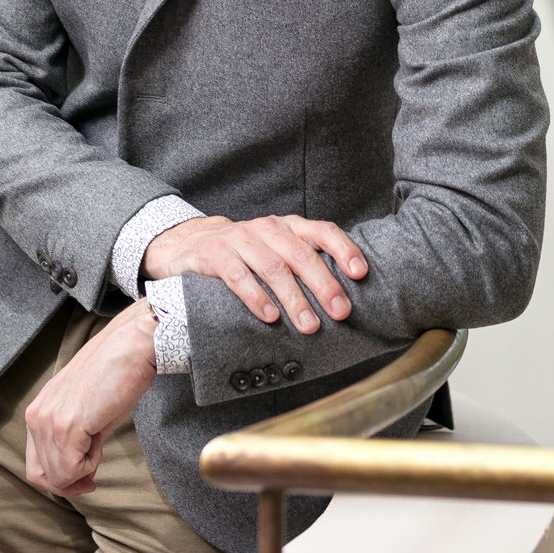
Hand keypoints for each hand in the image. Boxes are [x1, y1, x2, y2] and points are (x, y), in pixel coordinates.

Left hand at [24, 299, 156, 498]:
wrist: (131, 349)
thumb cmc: (115, 377)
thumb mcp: (87, 415)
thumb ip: (74, 444)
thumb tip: (78, 476)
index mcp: (38, 410)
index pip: (35, 464)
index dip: (59, 479)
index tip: (84, 478)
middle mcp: (36, 416)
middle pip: (40, 475)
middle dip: (68, 483)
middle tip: (91, 479)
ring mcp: (48, 420)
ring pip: (56, 476)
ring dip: (82, 471)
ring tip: (99, 446)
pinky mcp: (66, 425)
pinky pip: (70, 469)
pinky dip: (89, 467)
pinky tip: (100, 444)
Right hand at [142, 213, 367, 335]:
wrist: (193, 244)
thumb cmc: (248, 254)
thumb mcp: (277, 251)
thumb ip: (305, 264)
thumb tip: (346, 296)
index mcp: (288, 227)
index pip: (321, 231)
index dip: (343, 249)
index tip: (360, 273)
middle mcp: (267, 228)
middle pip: (300, 254)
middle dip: (323, 284)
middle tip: (340, 311)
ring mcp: (240, 239)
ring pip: (273, 267)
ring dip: (294, 298)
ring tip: (309, 325)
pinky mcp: (215, 255)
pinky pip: (238, 276)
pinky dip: (256, 297)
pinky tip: (270, 316)